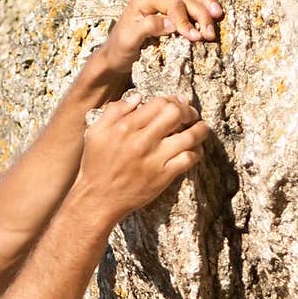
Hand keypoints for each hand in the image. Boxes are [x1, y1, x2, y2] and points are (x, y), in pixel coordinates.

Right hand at [77, 93, 209, 224]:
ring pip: (188, 137)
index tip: (175, 103)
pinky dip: (196, 152)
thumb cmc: (96, 166)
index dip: (171, 100)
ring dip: (200, 130)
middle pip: (176, 114)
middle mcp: (142, 141)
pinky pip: (188, 160)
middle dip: (188, 110)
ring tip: (201, 129)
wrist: (99, 199)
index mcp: (126, 127)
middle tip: (190, 114)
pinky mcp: (163, 177)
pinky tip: (195, 150)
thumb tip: (137, 98)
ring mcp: (155, 159)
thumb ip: (114, 111)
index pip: (159, 103)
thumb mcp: (96, 132)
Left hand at [101, 0, 224, 76]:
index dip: (185, 19)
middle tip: (210, 34)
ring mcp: (162, 0)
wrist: (115, 56)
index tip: (194, 37)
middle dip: (200, 14)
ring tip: (218, 16)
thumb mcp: (129, 40)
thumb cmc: (120, 50)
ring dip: (206, 5)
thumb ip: (149, 27)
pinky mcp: (168, 9)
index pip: (173, 3)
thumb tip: (171, 23)